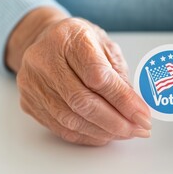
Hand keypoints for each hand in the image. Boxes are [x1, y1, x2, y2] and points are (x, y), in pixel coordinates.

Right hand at [9, 9, 150, 145]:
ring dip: (103, 131)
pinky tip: (105, 134)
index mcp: (70, 38)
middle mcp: (44, 59)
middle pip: (82, 101)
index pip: (98, 76)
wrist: (46, 39)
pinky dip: (87, 135)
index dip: (123, 100)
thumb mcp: (107, 48)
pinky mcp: (28, 101)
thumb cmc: (81, 42)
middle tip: (138, 130)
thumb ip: (120, 76)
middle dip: (116, 122)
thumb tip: (136, 110)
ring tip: (126, 133)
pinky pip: (60, 127)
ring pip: (70, 119)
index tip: (143, 115)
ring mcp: (32, 82)